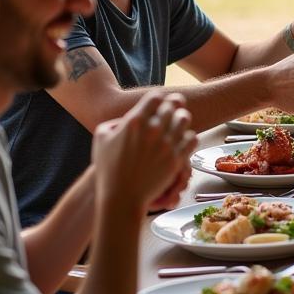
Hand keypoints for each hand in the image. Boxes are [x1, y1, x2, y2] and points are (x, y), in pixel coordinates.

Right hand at [92, 93, 195, 212]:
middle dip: (173, 105)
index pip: (155, 97)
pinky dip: (189, 136)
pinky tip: (183, 139)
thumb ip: (113, 122)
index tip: (159, 101)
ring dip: (182, 118)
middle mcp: (153, 129)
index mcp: (135, 121)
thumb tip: (125, 119)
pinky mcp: (177, 157)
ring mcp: (167, 143)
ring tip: (179, 122)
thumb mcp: (101, 139)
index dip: (158, 98)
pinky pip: (192, 138)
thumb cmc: (108, 169)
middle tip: (174, 107)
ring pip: (184, 119)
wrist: (121, 196)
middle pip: (172, 106)